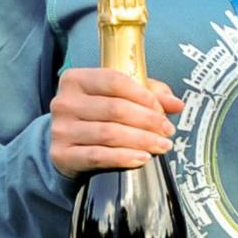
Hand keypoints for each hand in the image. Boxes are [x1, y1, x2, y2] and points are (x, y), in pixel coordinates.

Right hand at [48, 68, 181, 175]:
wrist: (68, 147)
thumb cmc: (98, 117)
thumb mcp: (121, 98)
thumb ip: (150, 94)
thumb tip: (176, 104)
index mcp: (76, 80)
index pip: (115, 81)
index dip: (144, 96)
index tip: (162, 110)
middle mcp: (64, 102)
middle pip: (115, 109)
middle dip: (148, 121)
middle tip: (167, 131)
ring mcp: (61, 129)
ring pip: (109, 133)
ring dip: (142, 140)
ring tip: (161, 145)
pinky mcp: (62, 154)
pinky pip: (98, 156)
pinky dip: (124, 157)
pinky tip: (142, 158)